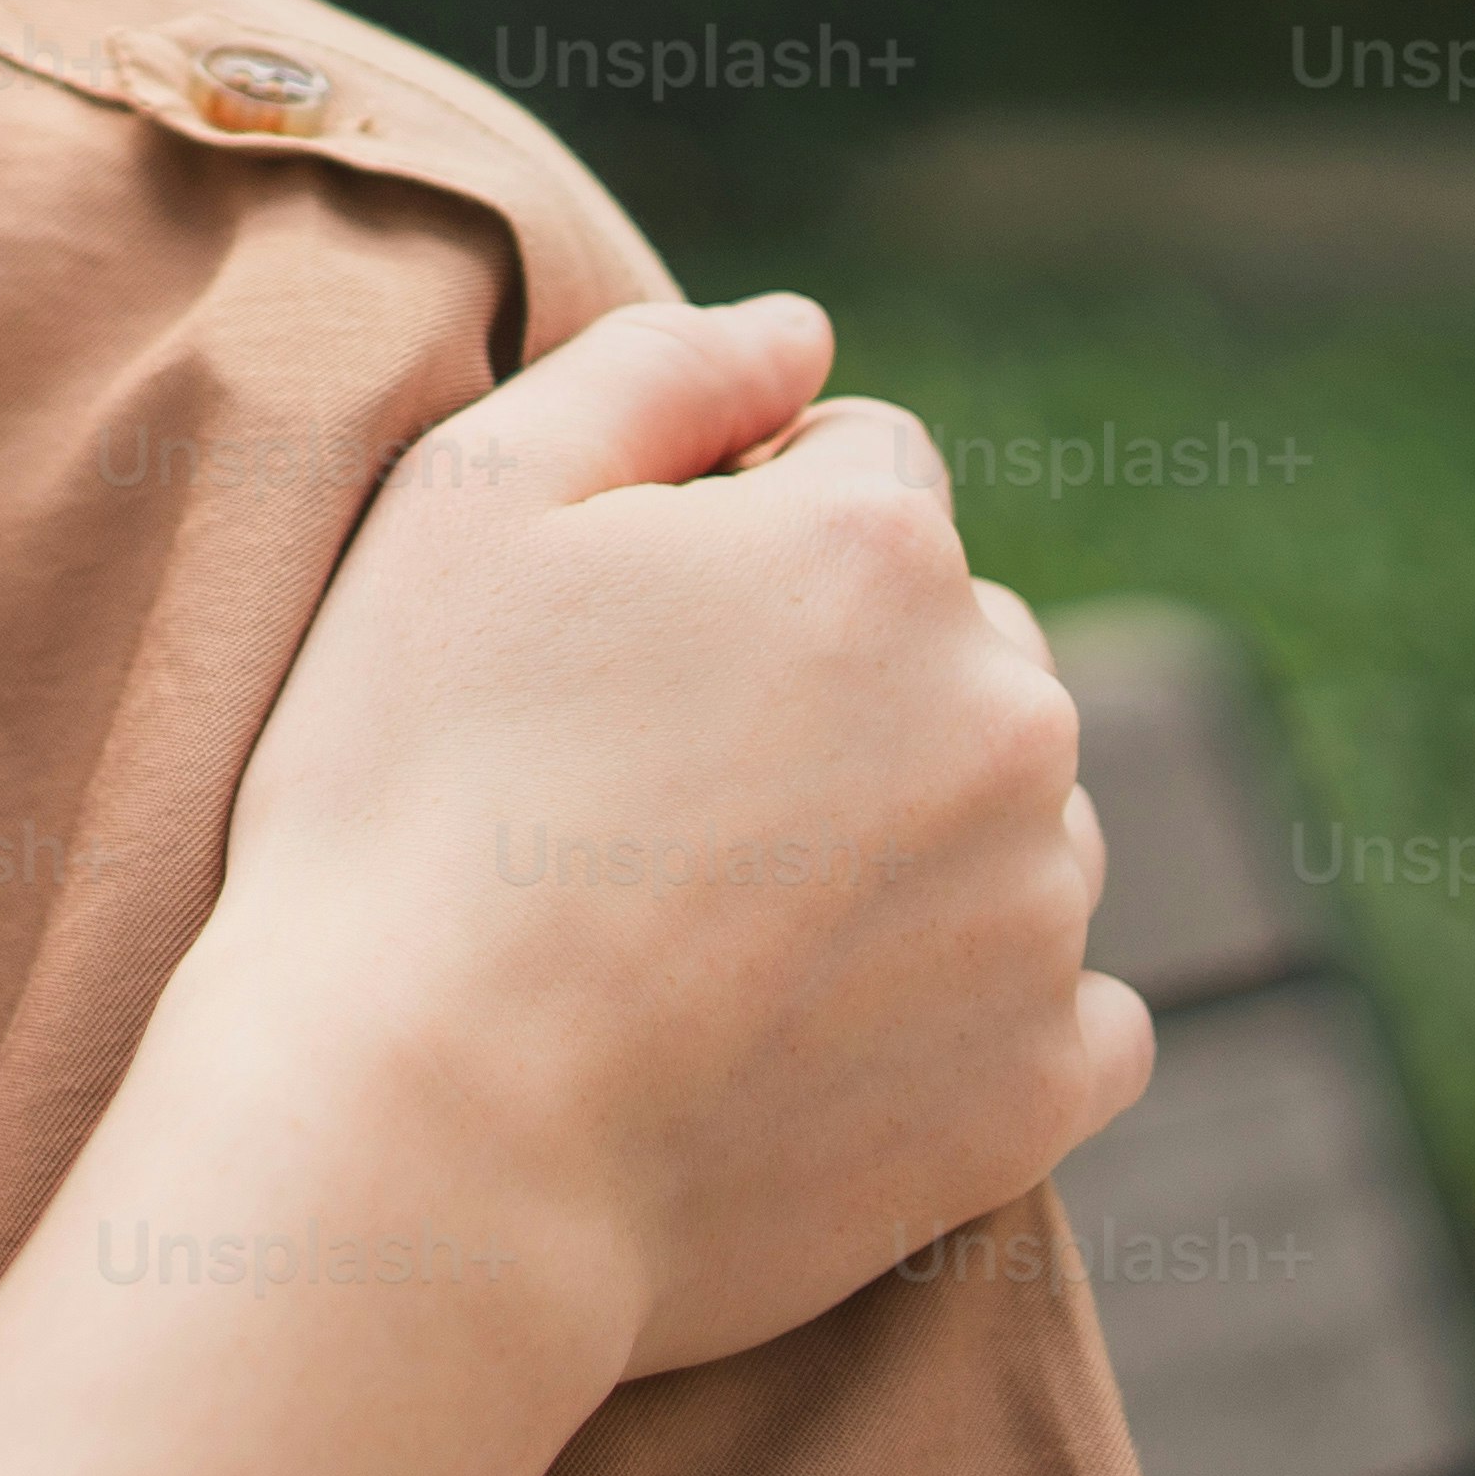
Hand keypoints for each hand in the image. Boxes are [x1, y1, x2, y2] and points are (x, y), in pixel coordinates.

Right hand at [172, 291, 1144, 1382]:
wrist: (425, 1143)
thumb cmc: (406, 800)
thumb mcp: (464, 507)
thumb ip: (654, 369)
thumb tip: (805, 332)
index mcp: (880, 548)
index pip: (861, 466)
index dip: (726, 534)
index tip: (612, 646)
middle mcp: (1010, 711)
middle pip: (953, 638)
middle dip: (837, 680)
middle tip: (643, 792)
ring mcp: (1042, 909)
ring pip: (1010, 814)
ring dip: (905, 835)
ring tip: (708, 922)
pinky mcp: (1040, 1087)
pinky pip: (1068, 1006)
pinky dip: (971, 1006)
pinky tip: (818, 1032)